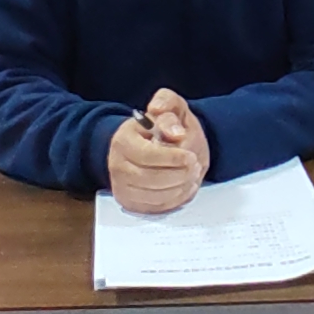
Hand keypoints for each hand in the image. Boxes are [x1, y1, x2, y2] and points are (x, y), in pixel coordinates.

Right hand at [108, 88, 210, 214]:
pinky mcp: (131, 203)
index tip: (191, 157)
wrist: (147, 144)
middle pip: (151, 179)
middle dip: (179, 175)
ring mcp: (122, 186)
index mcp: (123, 141)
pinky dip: (175, 199)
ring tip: (192, 176)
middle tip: (196, 167)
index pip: (147, 155)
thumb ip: (168, 106)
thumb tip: (175, 132)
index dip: (172, 158)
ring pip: (155, 196)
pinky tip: (186, 186)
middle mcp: (117, 165)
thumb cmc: (160, 126)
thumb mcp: (168, 107)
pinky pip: (156, 207)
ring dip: (180, 187)